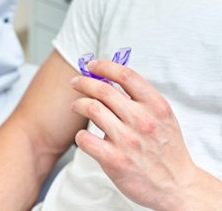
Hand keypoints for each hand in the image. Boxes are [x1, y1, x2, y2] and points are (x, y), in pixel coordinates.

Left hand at [70, 60, 200, 209]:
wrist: (176, 186)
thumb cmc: (166, 150)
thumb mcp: (163, 118)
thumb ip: (141, 100)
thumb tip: (110, 80)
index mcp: (156, 106)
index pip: (126, 75)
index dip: (104, 66)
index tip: (92, 65)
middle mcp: (142, 120)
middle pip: (103, 90)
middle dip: (83, 82)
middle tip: (75, 83)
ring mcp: (127, 140)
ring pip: (91, 109)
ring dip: (78, 104)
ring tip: (76, 106)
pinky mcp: (114, 160)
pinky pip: (85, 139)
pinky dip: (79, 136)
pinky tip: (83, 137)